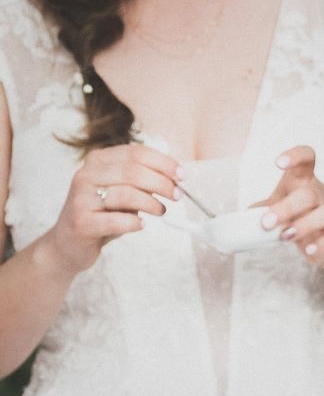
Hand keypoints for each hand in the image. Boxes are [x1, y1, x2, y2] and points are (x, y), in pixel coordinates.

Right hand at [47, 144, 180, 272]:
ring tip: (160, 211)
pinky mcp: (81, 222)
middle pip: (133, 171)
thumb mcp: (123, 191)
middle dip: (162, 183)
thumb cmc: (103, 214)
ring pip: (127, 194)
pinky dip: (135, 222)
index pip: (136, 153)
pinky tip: (140, 224)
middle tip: (177, 196)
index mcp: (98, 161)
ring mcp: (81, 198)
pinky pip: (117, 220)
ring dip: (152, 204)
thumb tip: (176, 177)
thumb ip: (143, 180)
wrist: (69, 242)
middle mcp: (86, 175)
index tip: (182, 176)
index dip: (164, 163)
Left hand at [257, 146, 323, 263]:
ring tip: (285, 237)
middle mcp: (321, 193)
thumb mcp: (277, 208)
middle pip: (310, 193)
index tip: (278, 163)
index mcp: (304, 181)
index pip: (307, 158)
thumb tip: (243, 219)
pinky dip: (323, 244)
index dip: (295, 156)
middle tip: (267, 223)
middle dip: (287, 208)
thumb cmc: (299, 217)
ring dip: (306, 225)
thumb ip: (261, 211)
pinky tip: (308, 250)